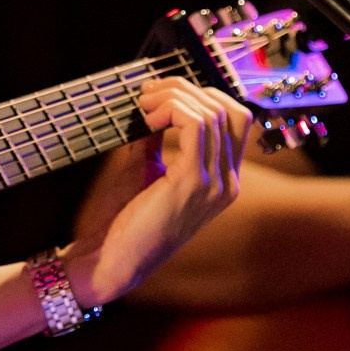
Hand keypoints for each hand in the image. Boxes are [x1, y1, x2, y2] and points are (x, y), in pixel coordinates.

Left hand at [68, 78, 248, 307]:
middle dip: (186, 89)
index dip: (203, 94)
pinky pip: (196, 125)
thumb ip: (157, 137)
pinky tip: (147, 119)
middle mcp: (228, 183)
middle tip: (148, 92)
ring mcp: (215, 184)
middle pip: (228, 110)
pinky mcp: (193, 182)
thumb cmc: (127, 219)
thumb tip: (154, 99)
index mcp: (223, 181)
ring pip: (212, 113)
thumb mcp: (148, 168)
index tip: (163, 92)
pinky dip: (171, 110)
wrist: (113, 261)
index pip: (236, 119)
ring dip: (173, 97)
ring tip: (143, 104)